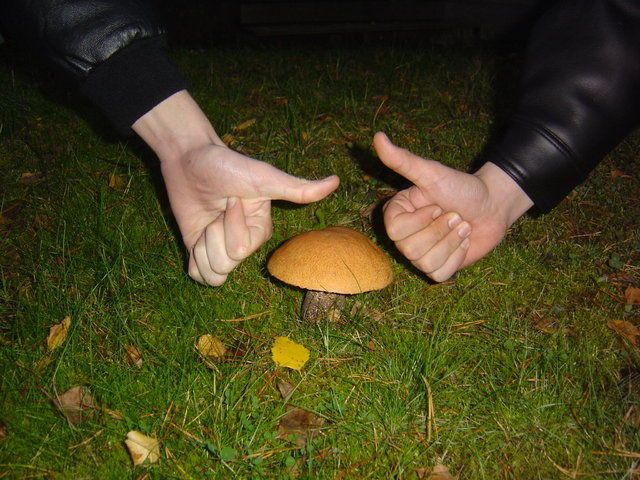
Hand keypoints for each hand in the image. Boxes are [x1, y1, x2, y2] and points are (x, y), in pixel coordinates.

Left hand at [133, 91, 338, 285]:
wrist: (189, 158)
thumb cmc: (227, 165)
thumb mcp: (263, 177)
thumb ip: (297, 189)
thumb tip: (336, 182)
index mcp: (260, 230)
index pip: (242, 249)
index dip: (230, 225)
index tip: (230, 199)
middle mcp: (243, 243)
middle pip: (227, 264)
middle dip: (213, 234)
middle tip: (216, 209)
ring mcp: (221, 249)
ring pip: (213, 275)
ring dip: (202, 246)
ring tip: (206, 221)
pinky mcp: (201, 251)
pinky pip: (199, 277)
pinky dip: (194, 260)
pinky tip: (197, 238)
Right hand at [373, 132, 532, 281]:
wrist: (491, 205)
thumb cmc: (461, 187)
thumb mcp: (431, 173)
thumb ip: (402, 160)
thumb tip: (377, 136)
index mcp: (396, 215)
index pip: (395, 231)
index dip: (421, 220)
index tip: (437, 204)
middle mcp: (404, 237)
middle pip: (410, 249)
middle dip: (440, 230)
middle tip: (453, 214)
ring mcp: (420, 256)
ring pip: (425, 263)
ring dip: (451, 242)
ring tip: (460, 226)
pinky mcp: (438, 269)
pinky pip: (440, 274)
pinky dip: (457, 257)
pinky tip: (462, 242)